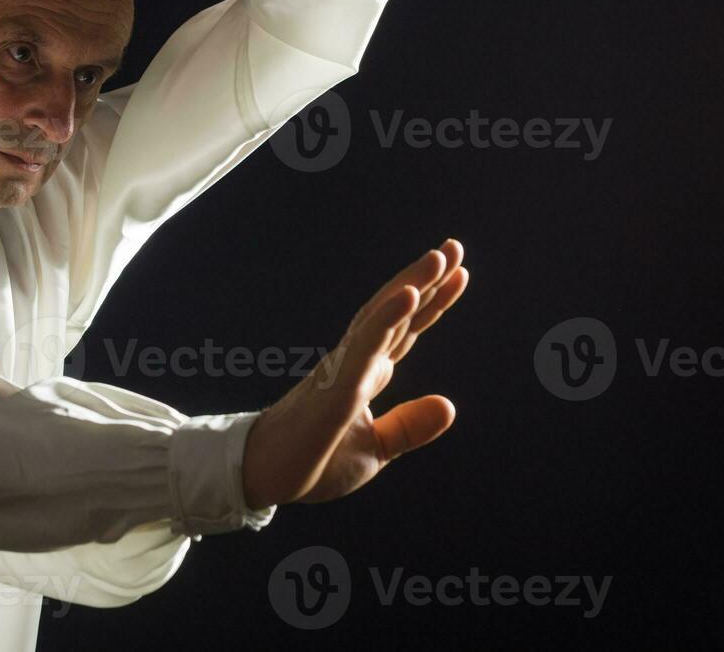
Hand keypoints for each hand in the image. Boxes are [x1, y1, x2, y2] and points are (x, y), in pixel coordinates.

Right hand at [241, 239, 467, 508]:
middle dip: (426, 279)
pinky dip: (387, 317)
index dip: (432, 302)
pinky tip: (408, 295)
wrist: (264, 477)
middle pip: (396, 313)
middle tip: (453, 247)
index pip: (405, 331)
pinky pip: (365, 345)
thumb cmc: (313, 463)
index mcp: (365, 375)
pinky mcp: (336, 387)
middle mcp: (355, 362)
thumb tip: (449, 405)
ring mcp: (344, 370)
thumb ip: (409, 427)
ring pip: (381, 318)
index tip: (459, 273)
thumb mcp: (376, 451)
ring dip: (409, 285)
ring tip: (437, 257)